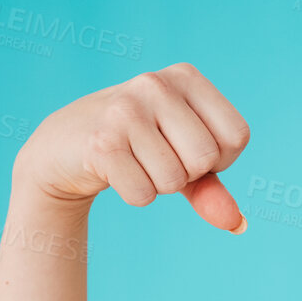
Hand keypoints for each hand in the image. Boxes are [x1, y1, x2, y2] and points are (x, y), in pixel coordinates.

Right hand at [12, 62, 250, 232]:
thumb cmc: (137, 148)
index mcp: (185, 76)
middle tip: (156, 156)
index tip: (187, 148)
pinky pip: (144, 194)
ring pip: (175, 179)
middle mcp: (155, 84)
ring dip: (158, 185)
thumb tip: (236, 223)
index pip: (237, 135)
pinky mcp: (101, 142)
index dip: (220, 158)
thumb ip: (212, 188)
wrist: (64, 148)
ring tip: (134, 160)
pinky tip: (115, 170)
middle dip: (187, 173)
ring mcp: (125, 110)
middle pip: (206, 158)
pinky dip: (136, 194)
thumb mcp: (183, 159)